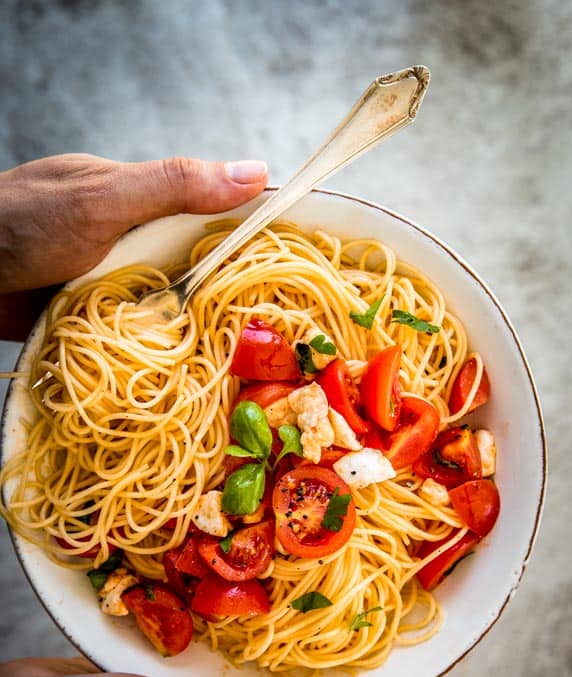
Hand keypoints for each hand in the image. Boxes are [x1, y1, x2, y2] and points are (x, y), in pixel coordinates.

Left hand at [0, 153, 268, 339]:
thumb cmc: (26, 224)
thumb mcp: (107, 198)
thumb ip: (174, 186)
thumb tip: (257, 171)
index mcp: (139, 198)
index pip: (212, 209)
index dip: (253, 231)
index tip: (298, 258)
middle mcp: (130, 239)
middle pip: (196, 261)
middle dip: (230, 288)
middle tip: (281, 321)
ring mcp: (113, 279)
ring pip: (170, 301)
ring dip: (194, 322)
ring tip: (246, 351)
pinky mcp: (97, 316)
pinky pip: (140, 330)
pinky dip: (159, 344)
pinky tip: (187, 362)